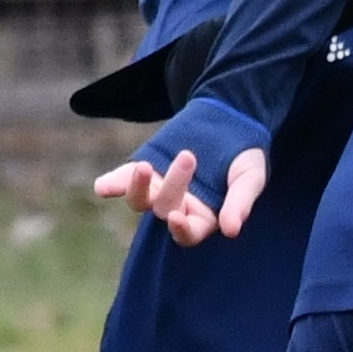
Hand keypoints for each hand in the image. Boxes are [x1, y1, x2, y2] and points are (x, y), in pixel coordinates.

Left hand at [94, 146, 267, 244]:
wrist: (229, 118)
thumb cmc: (244, 155)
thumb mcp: (250, 177)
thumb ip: (240, 203)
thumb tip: (231, 231)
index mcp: (204, 216)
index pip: (188, 233)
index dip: (181, 231)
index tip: (176, 218)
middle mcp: (178, 206)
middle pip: (165, 209)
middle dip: (174, 185)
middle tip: (188, 155)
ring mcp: (158, 187)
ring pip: (139, 201)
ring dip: (137, 188)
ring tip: (145, 166)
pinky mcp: (146, 167)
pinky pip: (122, 180)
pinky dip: (111, 185)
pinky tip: (102, 188)